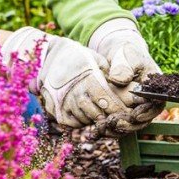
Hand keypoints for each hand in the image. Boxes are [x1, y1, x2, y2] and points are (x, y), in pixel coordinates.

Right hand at [0, 27, 151, 134]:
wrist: (50, 54)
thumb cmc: (80, 57)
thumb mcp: (98, 60)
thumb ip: (111, 75)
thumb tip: (128, 89)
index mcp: (88, 79)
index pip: (107, 101)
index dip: (119, 110)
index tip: (127, 113)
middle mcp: (74, 92)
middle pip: (97, 114)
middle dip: (109, 117)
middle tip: (117, 117)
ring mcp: (62, 102)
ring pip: (85, 120)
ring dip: (96, 119)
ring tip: (101, 112)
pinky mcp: (55, 109)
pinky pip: (72, 123)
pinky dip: (81, 121)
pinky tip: (86, 112)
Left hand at [89, 18, 163, 123]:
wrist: (117, 56)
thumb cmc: (126, 53)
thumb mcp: (126, 56)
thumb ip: (124, 67)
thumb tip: (119, 79)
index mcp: (155, 87)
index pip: (156, 104)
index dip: (146, 113)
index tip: (134, 115)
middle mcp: (148, 100)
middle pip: (144, 118)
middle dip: (131, 125)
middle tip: (116, 124)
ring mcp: (137, 107)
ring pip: (132, 124)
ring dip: (120, 129)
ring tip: (106, 128)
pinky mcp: (125, 111)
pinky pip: (121, 122)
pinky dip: (112, 127)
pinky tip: (100, 128)